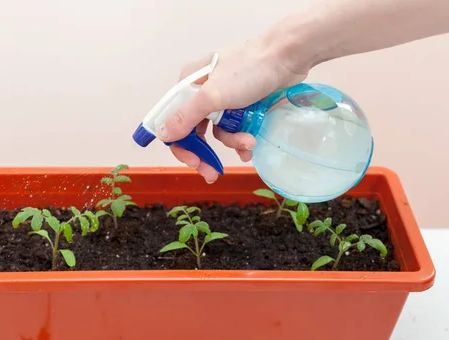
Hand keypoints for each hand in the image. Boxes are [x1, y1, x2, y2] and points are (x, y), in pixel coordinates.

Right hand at [157, 36, 307, 182]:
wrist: (287, 57)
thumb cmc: (248, 70)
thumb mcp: (212, 96)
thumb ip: (185, 117)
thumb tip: (162, 134)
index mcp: (189, 85)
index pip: (174, 121)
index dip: (181, 144)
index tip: (193, 162)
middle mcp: (204, 93)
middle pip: (195, 131)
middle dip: (205, 153)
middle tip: (211, 174)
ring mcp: (225, 99)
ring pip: (220, 132)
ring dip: (233, 142)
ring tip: (249, 143)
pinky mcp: (244, 105)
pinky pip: (237, 129)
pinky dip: (243, 139)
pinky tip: (252, 144)